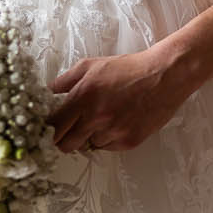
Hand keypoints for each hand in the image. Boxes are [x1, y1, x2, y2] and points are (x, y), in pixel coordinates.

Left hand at [46, 42, 201, 152]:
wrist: (164, 76)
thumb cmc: (129, 69)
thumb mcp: (92, 65)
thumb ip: (65, 79)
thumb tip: (48, 92)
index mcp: (83, 97)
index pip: (53, 125)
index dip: (48, 129)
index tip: (50, 129)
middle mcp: (95, 117)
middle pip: (65, 145)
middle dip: (65, 139)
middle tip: (72, 131)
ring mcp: (113, 131)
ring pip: (88, 145)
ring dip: (91, 136)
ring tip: (106, 118)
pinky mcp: (128, 141)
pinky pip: (108, 147)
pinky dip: (109, 138)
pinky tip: (120, 121)